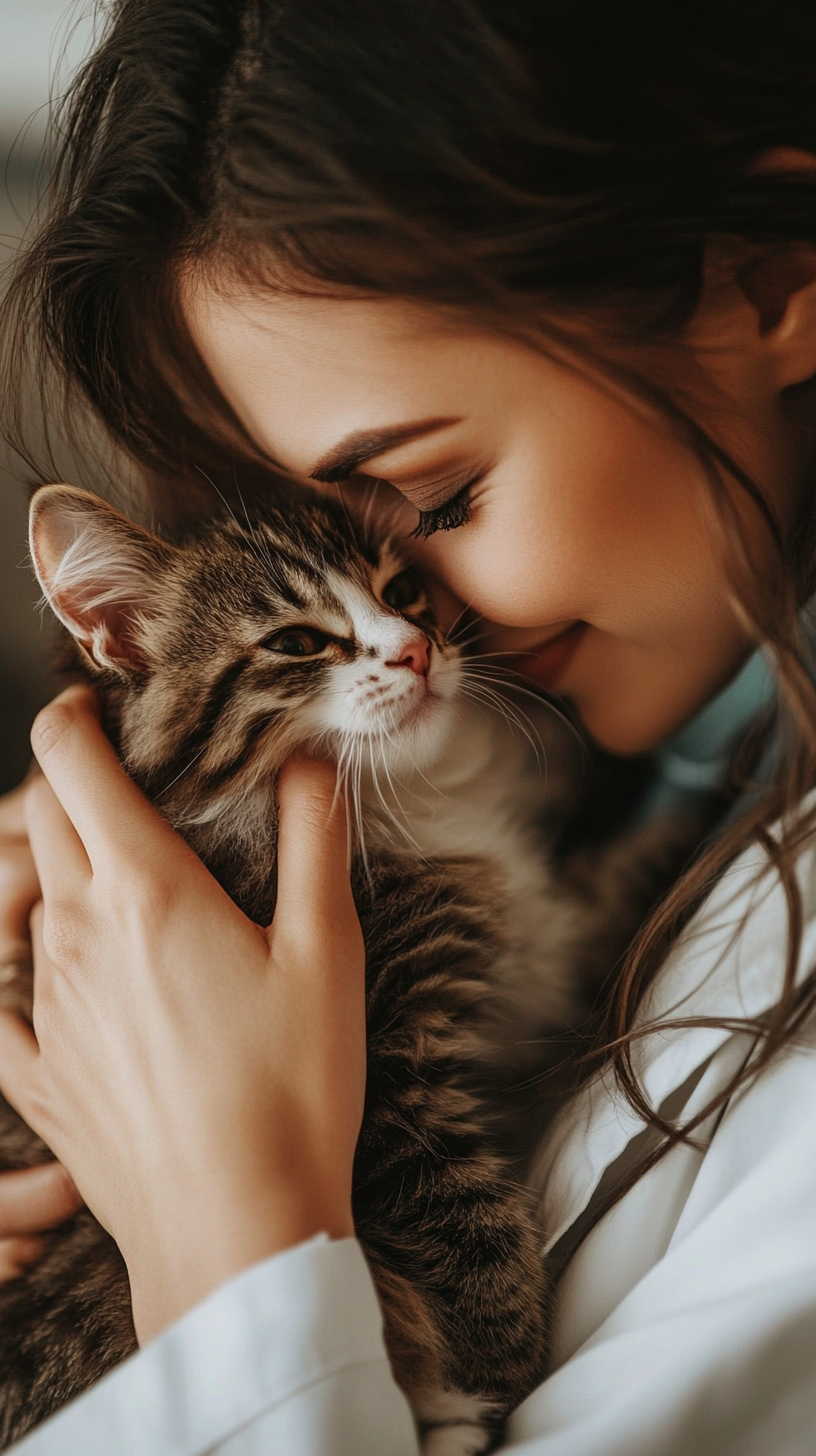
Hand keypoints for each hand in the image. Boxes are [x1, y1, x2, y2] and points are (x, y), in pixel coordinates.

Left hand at [0, 686, 365, 1343]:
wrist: (236, 1235)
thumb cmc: (291, 1094)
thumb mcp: (325, 952)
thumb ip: (313, 839)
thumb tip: (308, 758)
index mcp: (147, 891)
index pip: (72, 765)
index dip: (75, 718)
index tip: (97, 709)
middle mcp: (77, 933)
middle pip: (42, 819)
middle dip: (72, 785)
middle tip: (130, 791)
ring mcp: (47, 1004)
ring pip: (30, 897)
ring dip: (63, 868)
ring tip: (126, 884)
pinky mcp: (39, 1070)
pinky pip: (5, 997)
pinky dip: (29, 962)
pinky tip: (64, 973)